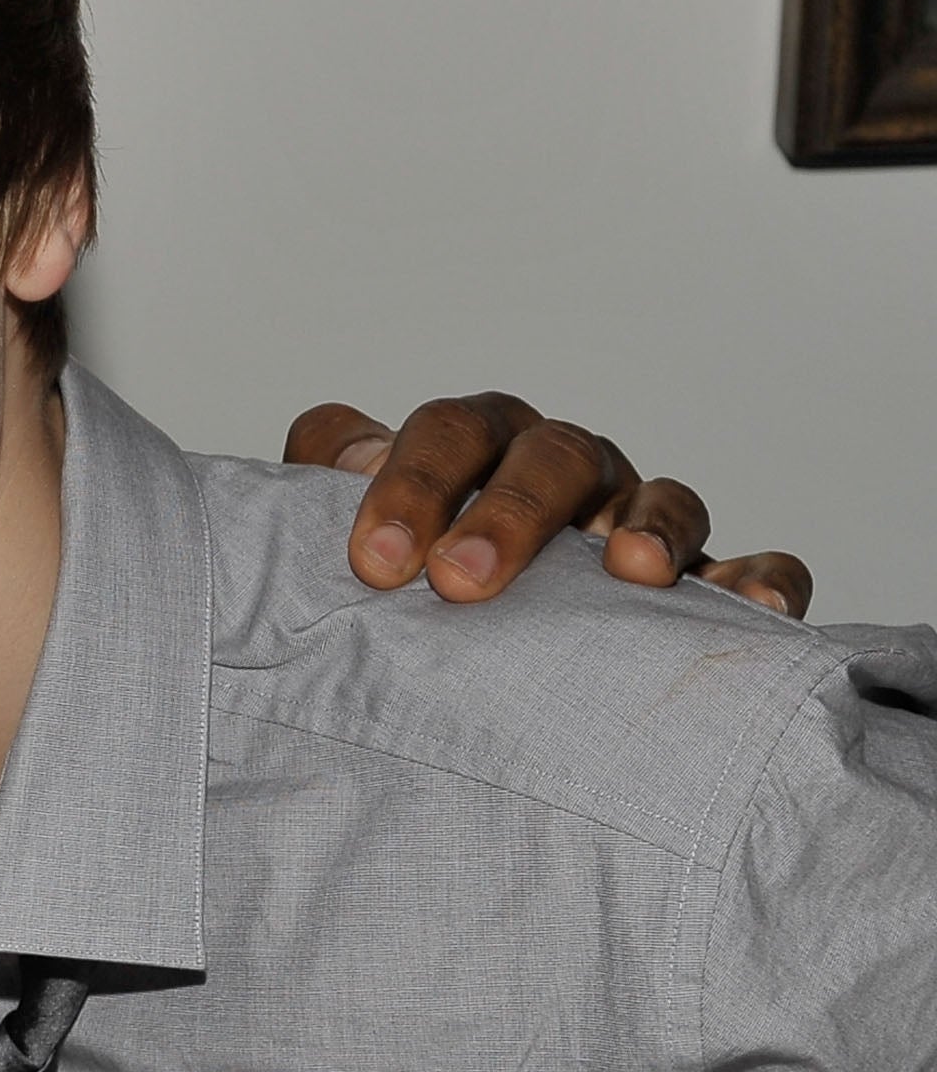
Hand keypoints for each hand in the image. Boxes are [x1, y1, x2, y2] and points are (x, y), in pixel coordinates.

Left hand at [285, 395, 812, 618]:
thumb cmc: (408, 574)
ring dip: (648, 525)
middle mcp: (563, 472)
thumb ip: (315, 498)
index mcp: (478, 446)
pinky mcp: (706, 584)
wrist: (466, 636)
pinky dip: (760, 578)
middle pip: (551, 457)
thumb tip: (313, 474)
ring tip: (629, 567)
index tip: (373, 564)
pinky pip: (752, 565)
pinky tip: (751, 605)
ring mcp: (638, 520)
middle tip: (460, 583)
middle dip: (510, 513)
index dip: (412, 485)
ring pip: (661, 498)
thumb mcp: (349, 534)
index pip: (450, 435)